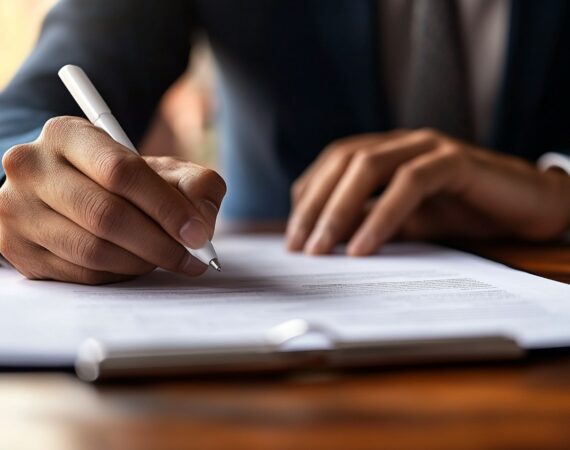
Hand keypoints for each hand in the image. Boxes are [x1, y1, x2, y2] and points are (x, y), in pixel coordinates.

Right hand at [0, 116, 225, 283]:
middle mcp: (31, 167)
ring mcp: (18, 209)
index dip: (166, 207)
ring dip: (142, 262)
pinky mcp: (18, 248)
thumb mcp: (161, 168)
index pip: (121, 172)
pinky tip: (135, 263)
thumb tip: (201, 228)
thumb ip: (195, 185)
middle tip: (192, 258)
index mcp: (67, 134)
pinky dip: (119, 274)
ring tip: (165, 258)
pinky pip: (81, 273)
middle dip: (160, 243)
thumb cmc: (121, 180)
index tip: (198, 234)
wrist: (69, 190)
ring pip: (93, 250)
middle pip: (106, 215)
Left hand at [286, 129, 569, 254]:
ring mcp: (427, 147)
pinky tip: (363, 248)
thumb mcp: (405, 223)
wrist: (527, 207)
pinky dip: (381, 216)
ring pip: (368, 165)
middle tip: (300, 248)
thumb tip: (326, 243)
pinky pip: (410, 183)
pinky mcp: (455, 160)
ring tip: (322, 250)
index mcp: (385, 152)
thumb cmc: (462, 213)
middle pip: (342, 161)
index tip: (294, 238)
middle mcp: (401, 143)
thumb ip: (369, 224)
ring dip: (338, 210)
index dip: (308, 198)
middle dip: (314, 206)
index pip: (332, 166)